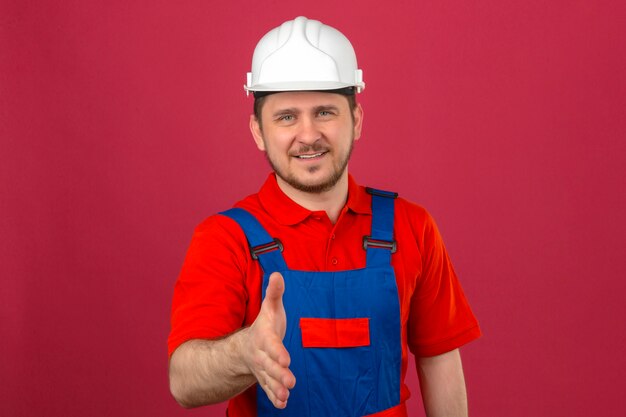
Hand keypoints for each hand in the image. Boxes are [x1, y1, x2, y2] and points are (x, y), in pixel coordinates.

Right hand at [243, 272, 295, 407]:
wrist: (246, 345)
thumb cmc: (265, 325)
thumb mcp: (270, 307)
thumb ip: (274, 293)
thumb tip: (277, 274)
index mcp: (263, 337)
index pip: (271, 345)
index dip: (278, 352)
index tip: (286, 359)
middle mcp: (261, 355)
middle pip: (270, 365)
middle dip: (279, 374)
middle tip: (290, 382)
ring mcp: (263, 369)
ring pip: (269, 380)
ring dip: (277, 389)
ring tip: (286, 395)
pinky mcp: (267, 379)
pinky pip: (269, 390)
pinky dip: (275, 397)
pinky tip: (283, 404)